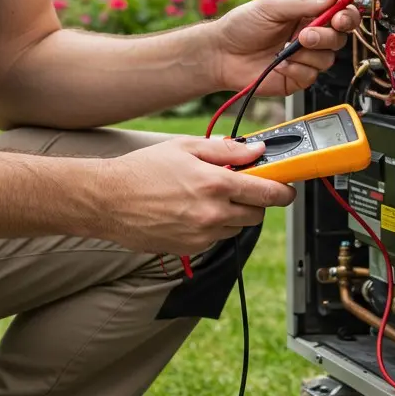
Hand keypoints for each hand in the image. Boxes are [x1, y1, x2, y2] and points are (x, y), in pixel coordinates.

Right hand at [91, 137, 296, 255]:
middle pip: (257, 214)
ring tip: (207, 197)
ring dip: (233, 214)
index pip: (268, 192)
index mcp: (216, 183)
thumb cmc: (142, 170)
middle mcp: (213, 213)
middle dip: (255, 201)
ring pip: (237, 228)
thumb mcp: (185, 147)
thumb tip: (256, 151)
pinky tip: (191, 212)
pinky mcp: (190, 248)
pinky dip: (213, 227)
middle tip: (238, 187)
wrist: (108, 200)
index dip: (283, 190)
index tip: (286, 187)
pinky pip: (216, 238)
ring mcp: (202, 234)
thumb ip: (226, 150)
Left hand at [206, 0, 361, 96]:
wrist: (222, 55)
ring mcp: (304, 58)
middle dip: (326, 36)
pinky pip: (311, 75)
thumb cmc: (241, 27)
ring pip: (328, 59)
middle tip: (305, 35)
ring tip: (285, 49)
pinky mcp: (297, 77)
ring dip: (308, 53)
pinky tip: (279, 63)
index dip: (346, 15)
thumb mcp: (271, 6)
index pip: (339, 13)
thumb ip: (304, 2)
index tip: (340, 18)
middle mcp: (309, 35)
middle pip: (339, 38)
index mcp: (306, 13)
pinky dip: (296, 69)